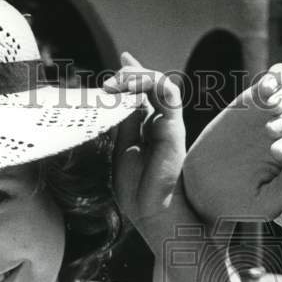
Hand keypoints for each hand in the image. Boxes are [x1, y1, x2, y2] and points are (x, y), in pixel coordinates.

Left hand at [105, 52, 198, 251]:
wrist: (155, 217)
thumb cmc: (139, 193)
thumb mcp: (122, 151)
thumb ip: (123, 124)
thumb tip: (115, 97)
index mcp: (150, 129)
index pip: (145, 92)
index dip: (133, 74)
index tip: (120, 63)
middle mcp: (163, 124)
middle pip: (150, 85)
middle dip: (128, 76)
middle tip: (107, 84)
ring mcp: (170, 125)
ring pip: (160, 84)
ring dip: (135, 77)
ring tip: (114, 83)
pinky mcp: (174, 130)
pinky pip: (167, 94)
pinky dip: (148, 83)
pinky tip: (128, 86)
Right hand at [182, 64, 281, 226]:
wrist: (203, 187)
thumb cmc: (237, 201)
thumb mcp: (264, 205)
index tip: (275, 153)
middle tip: (270, 132)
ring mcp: (281, 111)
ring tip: (270, 109)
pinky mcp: (259, 97)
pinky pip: (281, 74)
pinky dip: (278, 76)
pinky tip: (264, 91)